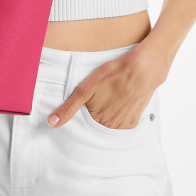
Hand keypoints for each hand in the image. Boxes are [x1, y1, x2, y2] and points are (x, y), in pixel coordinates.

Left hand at [46, 42, 169, 129]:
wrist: (143, 67)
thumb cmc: (114, 74)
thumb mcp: (86, 89)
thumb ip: (69, 107)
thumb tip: (52, 122)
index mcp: (97, 121)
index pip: (84, 125)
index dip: (84, 113)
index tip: (87, 103)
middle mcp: (112, 127)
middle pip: (98, 125)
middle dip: (96, 114)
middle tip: (101, 97)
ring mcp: (125, 124)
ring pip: (110, 123)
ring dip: (108, 114)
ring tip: (110, 97)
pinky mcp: (136, 119)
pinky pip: (123, 121)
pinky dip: (119, 113)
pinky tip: (120, 100)